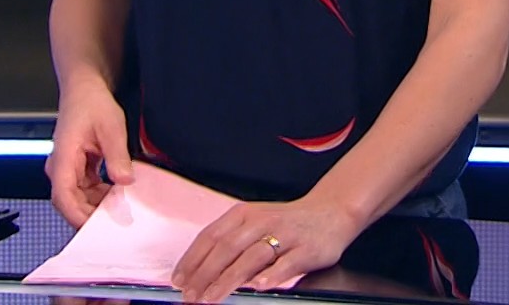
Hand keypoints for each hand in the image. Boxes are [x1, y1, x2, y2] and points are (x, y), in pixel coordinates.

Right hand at [44, 80, 133, 227]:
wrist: (85, 89)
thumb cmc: (92, 102)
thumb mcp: (111, 126)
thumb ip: (117, 155)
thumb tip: (124, 180)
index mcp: (63, 157)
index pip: (63, 196)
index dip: (78, 215)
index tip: (96, 227)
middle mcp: (60, 167)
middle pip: (71, 203)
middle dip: (92, 215)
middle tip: (118, 222)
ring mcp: (68, 170)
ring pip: (79, 199)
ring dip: (98, 205)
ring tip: (122, 207)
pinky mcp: (77, 170)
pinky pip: (86, 190)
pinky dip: (101, 196)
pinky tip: (118, 194)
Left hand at [170, 196, 362, 302]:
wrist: (331, 212)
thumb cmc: (286, 223)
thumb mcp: (255, 224)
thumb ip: (231, 244)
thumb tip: (199, 272)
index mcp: (244, 214)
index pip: (211, 236)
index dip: (192, 260)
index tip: (178, 281)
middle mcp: (262, 221)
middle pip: (227, 248)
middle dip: (204, 275)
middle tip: (190, 297)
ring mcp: (285, 234)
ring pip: (252, 257)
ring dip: (228, 279)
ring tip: (212, 298)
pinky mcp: (306, 249)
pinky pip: (287, 263)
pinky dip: (272, 275)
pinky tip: (258, 287)